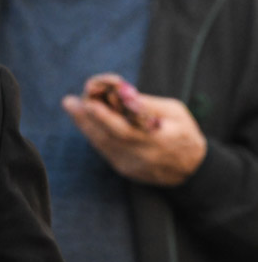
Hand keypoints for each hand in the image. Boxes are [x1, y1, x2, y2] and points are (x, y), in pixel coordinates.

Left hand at [62, 74, 206, 185]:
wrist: (191, 170)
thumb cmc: (183, 132)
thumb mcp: (175, 113)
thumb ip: (147, 105)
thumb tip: (120, 91)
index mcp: (160, 139)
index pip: (128, 130)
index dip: (107, 117)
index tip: (90, 103)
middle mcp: (143, 155)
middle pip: (108, 137)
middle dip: (86, 117)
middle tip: (70, 102)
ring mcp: (132, 165)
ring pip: (101, 143)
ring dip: (84, 123)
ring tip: (71, 104)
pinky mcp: (123, 169)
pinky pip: (104, 149)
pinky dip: (93, 132)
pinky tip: (83, 118)